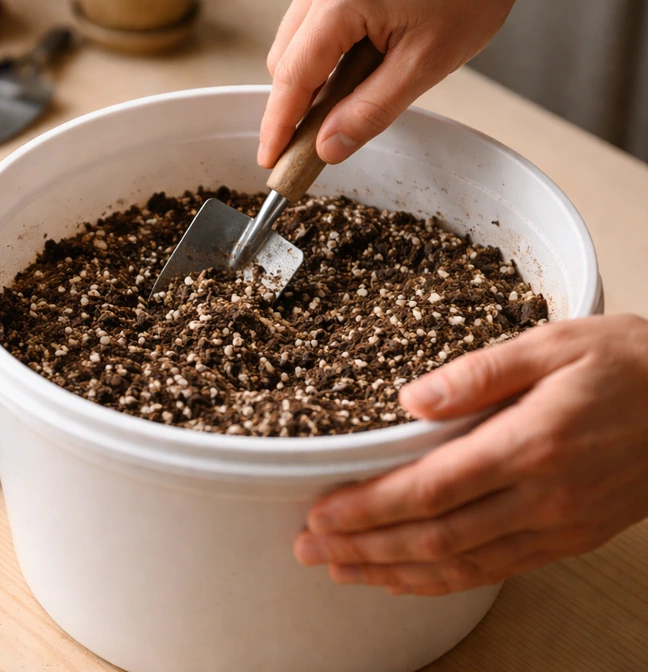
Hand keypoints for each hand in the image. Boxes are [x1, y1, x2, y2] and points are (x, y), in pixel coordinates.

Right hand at [258, 0, 614, 168]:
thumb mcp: (426, 64)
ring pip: (293, 39)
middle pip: (284, 60)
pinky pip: (308, 16)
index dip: (278, 126)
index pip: (291, 77)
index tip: (271, 159)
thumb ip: (370, 111)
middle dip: (298, 101)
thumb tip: (328, 146)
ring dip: (313, 71)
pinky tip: (360, 50)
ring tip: (361, 79)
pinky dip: (324, 44)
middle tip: (321, 136)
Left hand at [293, 315, 647, 595]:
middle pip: (435, 537)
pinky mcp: (569, 538)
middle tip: (309, 549)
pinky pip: (496, 570)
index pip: (429, 490)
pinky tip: (408, 578)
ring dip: (393, 571)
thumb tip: (412, 397)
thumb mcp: (553, 345)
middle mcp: (541, 496)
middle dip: (364, 547)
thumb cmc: (628, 365)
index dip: (369, 509)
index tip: (321, 514)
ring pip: (461, 565)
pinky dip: (445, 581)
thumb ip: (479, 372)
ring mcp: (557, 525)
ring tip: (342, 570)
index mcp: (528, 444)